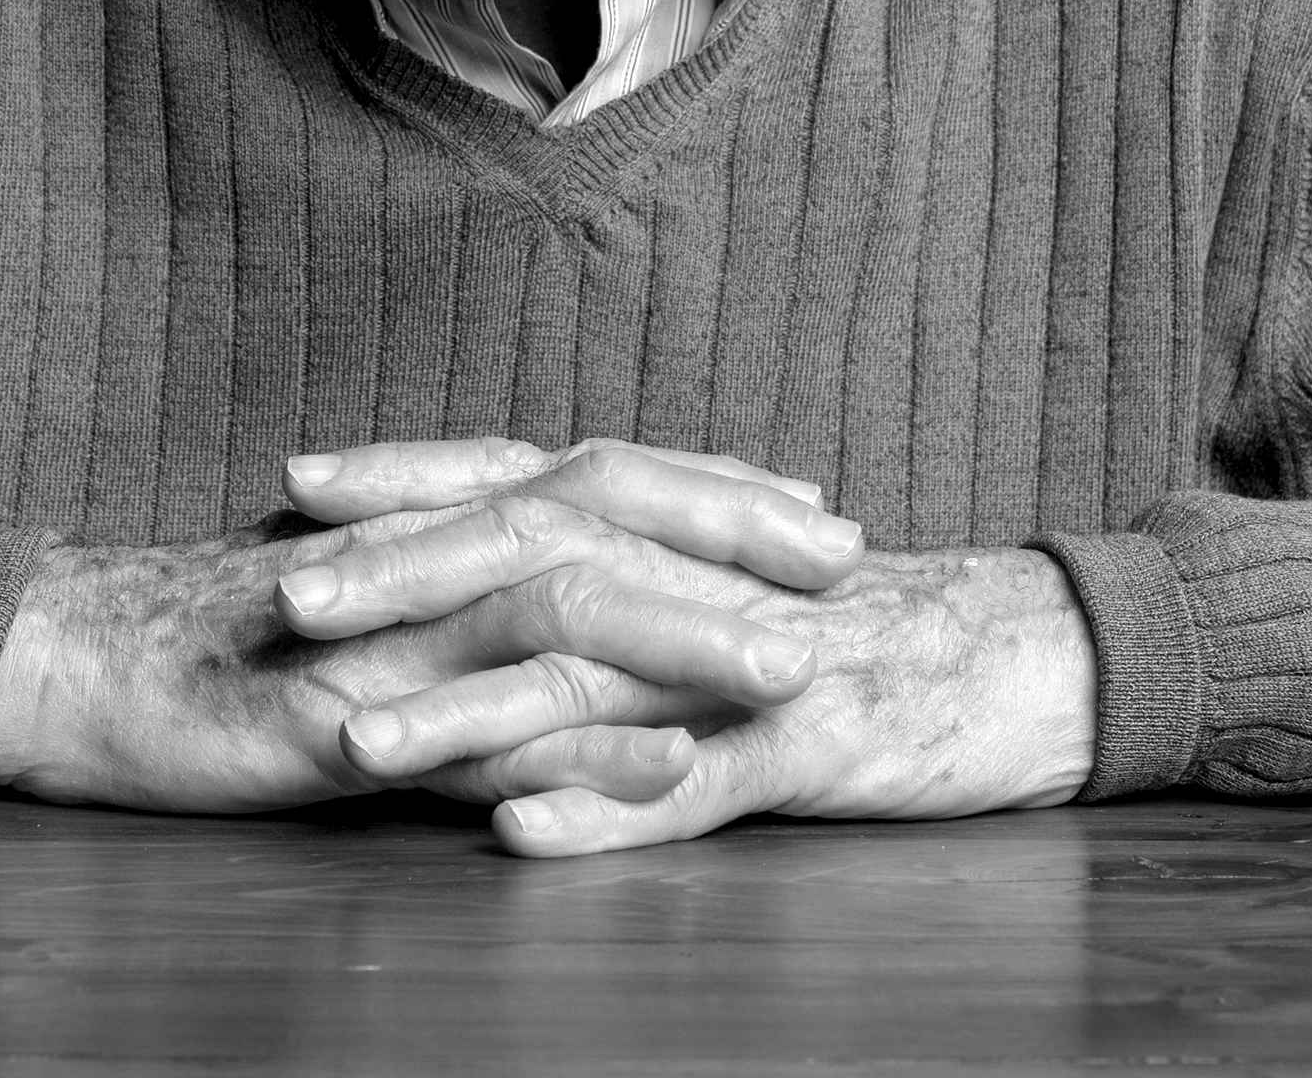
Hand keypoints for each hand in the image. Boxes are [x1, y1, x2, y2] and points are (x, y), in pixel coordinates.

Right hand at [0, 441, 856, 813]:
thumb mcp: (369, 596)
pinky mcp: (346, 716)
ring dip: (689, 635)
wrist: (75, 655)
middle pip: (605, 510)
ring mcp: (393, 630)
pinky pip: (481, 728)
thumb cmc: (228, 633)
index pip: (602, 475)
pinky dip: (580, 743)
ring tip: (795, 667)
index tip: (815, 506)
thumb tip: (576, 589)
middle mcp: (430, 551)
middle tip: (845, 559)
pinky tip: (664, 766)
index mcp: (442, 517)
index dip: (712, 487)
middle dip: (733, 531)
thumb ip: (467, 591)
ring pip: (565, 608)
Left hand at [281, 439, 1097, 854]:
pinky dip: (604, 807)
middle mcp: (700, 569)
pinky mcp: (812, 741)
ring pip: (592, 675)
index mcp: (672, 525)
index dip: (406, 478)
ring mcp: (754, 654)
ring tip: (355, 743)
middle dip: (403, 574)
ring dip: (465, 709)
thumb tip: (486, 566)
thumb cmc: (853, 624)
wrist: (1026, 653)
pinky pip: (697, 784)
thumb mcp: (724, 576)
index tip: (293, 486)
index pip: (518, 477)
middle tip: (286, 599)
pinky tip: (518, 834)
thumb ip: (618, 566)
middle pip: (535, 553)